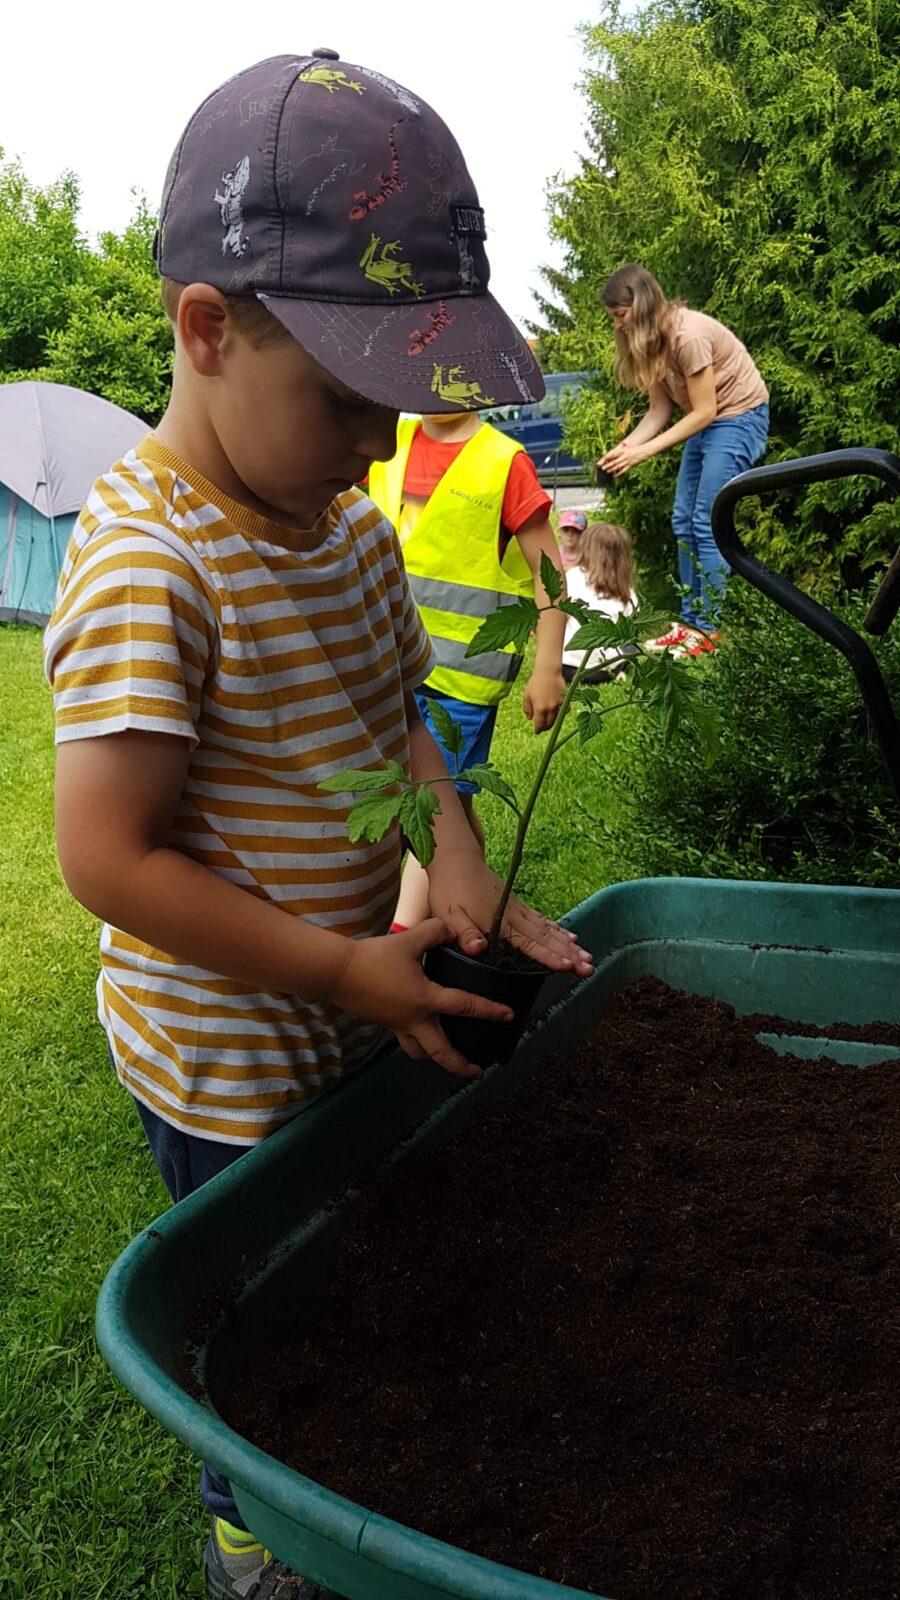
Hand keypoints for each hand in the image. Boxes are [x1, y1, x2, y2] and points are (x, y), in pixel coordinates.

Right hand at [328, 917, 515, 1079]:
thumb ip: (435, 932)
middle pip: (441, 1052)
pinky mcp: (383, 1023)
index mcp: (426, 1000)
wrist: (338, 973)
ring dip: (435, 1058)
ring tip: (446, 1059)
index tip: (509, 1017)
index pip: (465, 1006)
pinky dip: (416, 1043)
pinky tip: (419, 1033)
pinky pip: (404, 1039)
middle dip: (460, 1065)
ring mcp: (397, 1025)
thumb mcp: (409, 940)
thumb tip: (454, 931)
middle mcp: (414, 1019)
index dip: (490, 1010)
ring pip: (420, 1051)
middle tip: (476, 1073)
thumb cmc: (375, 957)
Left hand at [426, 847, 593, 975]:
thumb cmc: (449, 888)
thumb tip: (479, 950)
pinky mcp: (517, 905)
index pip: (528, 944)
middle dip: (569, 955)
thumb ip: (464, 932)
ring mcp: (517, 909)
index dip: (548, 956)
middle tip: (589, 969)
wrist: (455, 859)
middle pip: (546, 938)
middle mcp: (513, 916)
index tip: (568, 966)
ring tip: (588, 958)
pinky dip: (558, 930)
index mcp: (498, 922)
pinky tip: (571, 938)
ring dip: (569, 945)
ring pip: (548, 930)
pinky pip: (542, 920)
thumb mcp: (448, 913)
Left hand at [523, 666, 565, 732]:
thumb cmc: (535, 682)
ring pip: (557, 719)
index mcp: (539, 708)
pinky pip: (565, 711)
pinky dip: (561, 714)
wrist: (548, 671)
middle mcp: (550, 708)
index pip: (539, 725)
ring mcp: (558, 704)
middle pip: (549, 724)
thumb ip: (527, 708)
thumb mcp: (527, 695)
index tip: (537, 731)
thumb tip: (530, 718)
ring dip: (553, 722)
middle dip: (545, 727)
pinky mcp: (565, 699)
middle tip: (543, 728)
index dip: (538, 730)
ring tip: (549, 721)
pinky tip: (558, 713)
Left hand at [599, 438, 648, 476]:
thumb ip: (623, 449)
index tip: (603, 459)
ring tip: (607, 471)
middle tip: (602, 467)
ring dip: (612, 469)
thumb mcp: (628, 448)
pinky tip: (615, 476)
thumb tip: (619, 448)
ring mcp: (627, 461)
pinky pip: (623, 470)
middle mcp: (624, 456)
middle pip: (615, 461)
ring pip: (618, 466)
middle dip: (608, 465)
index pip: (614, 454)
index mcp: (623, 451)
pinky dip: (619, 473)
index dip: (608, 457)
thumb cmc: (636, 449)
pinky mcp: (631, 465)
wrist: (644, 450)